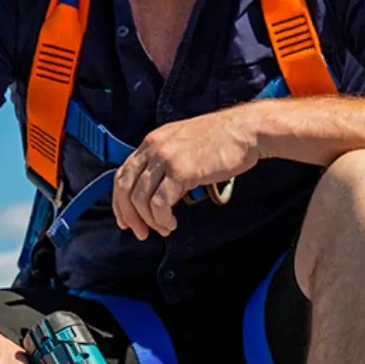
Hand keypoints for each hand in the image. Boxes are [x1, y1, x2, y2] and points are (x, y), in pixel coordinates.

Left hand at [113, 105, 258, 238]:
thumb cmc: (223, 140)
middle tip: (140, 232)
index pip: (122, 174)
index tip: (126, 220)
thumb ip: (166, 163)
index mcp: (153, 141)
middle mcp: (154, 148)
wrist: (245, 131)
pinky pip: (159, 203)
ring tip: (164, 229)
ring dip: (149, 221)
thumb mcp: (184, 144)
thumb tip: (158, 193)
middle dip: (129, 215)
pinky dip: (162, 219)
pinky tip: (172, 223)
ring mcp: (166, 158)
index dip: (119, 201)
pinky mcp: (181, 171)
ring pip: (140, 199)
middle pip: (125, 187)